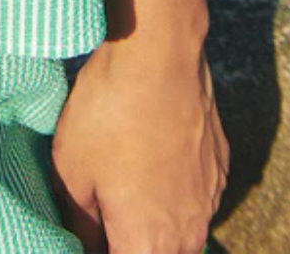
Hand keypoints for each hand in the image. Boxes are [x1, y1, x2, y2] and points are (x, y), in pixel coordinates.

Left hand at [49, 37, 228, 252]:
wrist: (158, 55)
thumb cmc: (109, 111)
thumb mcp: (71, 169)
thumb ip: (79, 221)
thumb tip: (84, 242)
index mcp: (147, 244)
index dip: (96, 250)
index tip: (87, 232)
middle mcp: (187, 233)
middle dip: (127, 240)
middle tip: (101, 212)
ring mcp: (209, 201)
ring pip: (179, 234)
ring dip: (153, 224)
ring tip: (124, 183)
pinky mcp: (219, 170)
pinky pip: (195, 200)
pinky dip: (173, 194)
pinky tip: (150, 161)